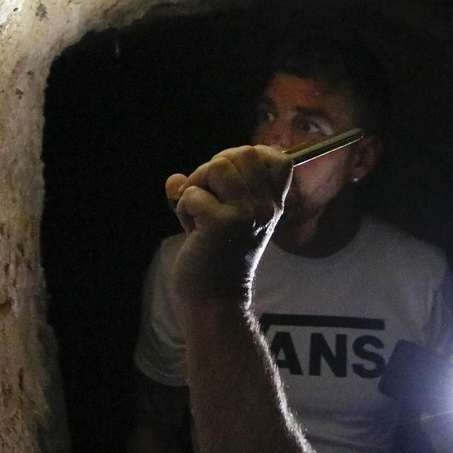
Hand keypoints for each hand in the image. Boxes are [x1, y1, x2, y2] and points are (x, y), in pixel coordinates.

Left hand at [164, 146, 291, 305]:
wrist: (214, 300)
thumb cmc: (217, 257)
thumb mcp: (224, 217)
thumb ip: (207, 191)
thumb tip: (173, 179)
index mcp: (273, 204)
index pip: (279, 159)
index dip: (249, 158)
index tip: (230, 182)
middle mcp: (266, 207)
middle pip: (243, 152)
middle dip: (214, 169)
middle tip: (206, 198)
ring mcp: (247, 214)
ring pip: (217, 166)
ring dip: (196, 186)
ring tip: (198, 214)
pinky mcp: (223, 223)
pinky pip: (192, 193)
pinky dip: (183, 208)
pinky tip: (192, 231)